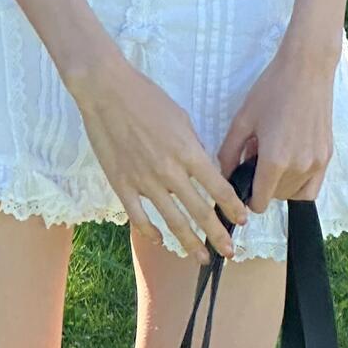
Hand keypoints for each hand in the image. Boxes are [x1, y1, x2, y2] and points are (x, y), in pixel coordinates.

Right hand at [70, 56, 249, 259]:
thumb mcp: (180, 116)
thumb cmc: (145, 97)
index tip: (242, 220)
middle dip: (218, 235)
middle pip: (200, 212)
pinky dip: (152, 233)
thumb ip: (193, 146)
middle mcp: (169, 172)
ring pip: (173, 222)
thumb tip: (205, 168)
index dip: (233, 207)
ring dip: (190, 243)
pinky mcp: (122, 185)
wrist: (106, 90)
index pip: (218, 188)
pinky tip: (161, 240)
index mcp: (186, 151)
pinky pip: (140, 218)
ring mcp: (144, 182)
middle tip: (230, 252)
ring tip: (202, 257)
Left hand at [215, 38, 335, 215]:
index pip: (259, 201)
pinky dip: (299, 185)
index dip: (246, 196)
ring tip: (273, 154)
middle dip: (262, 184)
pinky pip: (312, 188)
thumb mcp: (243, 118)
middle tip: (256, 156)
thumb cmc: (272, 89)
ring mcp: (316, 164)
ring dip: (280, 184)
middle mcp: (298, 167)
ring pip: (293, 193)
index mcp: (274, 160)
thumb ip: (229, 151)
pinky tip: (290, 165)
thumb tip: (223, 174)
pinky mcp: (327, 157)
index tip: (242, 180)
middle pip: (275, 197)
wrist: (307, 69)